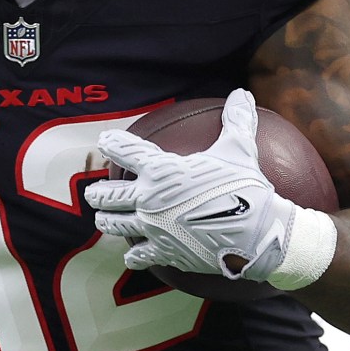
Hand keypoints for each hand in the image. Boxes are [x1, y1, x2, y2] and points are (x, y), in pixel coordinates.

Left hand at [90, 90, 302, 281]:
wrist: (255, 233)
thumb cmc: (245, 188)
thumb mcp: (239, 150)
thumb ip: (236, 121)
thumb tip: (241, 94)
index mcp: (160, 170)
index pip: (126, 151)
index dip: (112, 143)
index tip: (105, 141)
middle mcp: (148, 199)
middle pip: (109, 195)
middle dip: (98, 193)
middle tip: (94, 192)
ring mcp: (152, 228)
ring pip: (115, 225)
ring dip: (106, 221)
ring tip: (102, 219)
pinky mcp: (164, 252)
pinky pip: (139, 255)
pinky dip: (133, 256)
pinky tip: (131, 256)